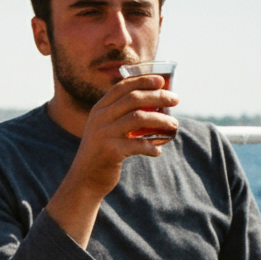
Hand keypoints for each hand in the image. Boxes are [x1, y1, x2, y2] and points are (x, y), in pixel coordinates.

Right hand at [45, 75, 177, 246]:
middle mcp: (100, 118)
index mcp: (99, 109)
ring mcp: (104, 133)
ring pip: (139, 118)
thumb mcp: (105, 129)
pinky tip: (158, 151)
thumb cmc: (102, 152)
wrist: (85, 179)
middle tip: (175, 99)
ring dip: (161, 119)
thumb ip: (120, 116)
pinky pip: (138, 145)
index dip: (143, 80)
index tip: (161, 81)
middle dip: (158, 96)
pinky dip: (152, 147)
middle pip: (134, 99)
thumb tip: (153, 105)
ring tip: (174, 125)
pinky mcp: (110, 151)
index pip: (122, 87)